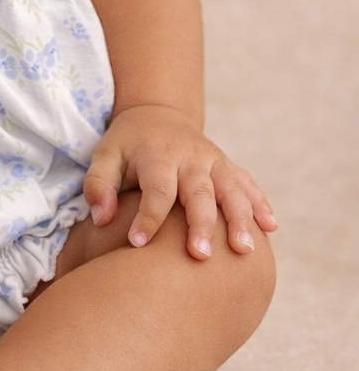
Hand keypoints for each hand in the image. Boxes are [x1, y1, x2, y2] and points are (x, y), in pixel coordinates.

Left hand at [83, 105, 276, 260]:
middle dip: (201, 224)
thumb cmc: (127, 144)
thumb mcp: (104, 155)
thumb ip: (99, 184)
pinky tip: (271, 227)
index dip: (148, 217)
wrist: (157, 114)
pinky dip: (260, 203)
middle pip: (199, 193)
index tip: (137, 244)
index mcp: (158, 156)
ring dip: (239, 219)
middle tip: (200, 256)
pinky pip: (248, 183)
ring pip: (231, 189)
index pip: (156, 189)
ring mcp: (214, 161)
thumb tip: (101, 218)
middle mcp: (190, 158)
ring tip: (244, 250)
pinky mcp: (228, 166)